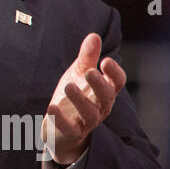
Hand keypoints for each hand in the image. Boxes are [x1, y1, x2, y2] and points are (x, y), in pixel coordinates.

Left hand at [41, 33, 125, 163]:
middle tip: (89, 72)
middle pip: (106, 97)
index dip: (114, 72)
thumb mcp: (79, 74)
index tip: (106, 61)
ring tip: (68, 86)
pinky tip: (52, 108)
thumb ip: (87, 57)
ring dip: (80, 100)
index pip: (117, 82)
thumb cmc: (74, 96)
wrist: (61, 128)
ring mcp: (87, 122)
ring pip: (90, 113)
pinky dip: (61, 119)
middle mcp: (101, 107)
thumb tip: (94, 35)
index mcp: (105, 91)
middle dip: (99, 84)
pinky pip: (70, 128)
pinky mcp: (72, 133)